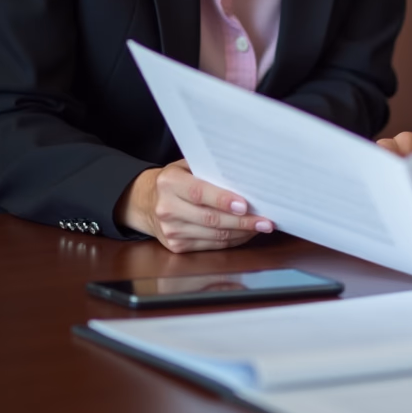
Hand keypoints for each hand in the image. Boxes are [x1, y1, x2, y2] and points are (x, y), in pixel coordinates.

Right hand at [115, 160, 275, 252]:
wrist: (145, 202)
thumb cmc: (176, 179)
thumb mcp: (187, 166)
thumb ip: (210, 170)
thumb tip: (246, 176)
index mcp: (169, 183)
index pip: (199, 193)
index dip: (223, 200)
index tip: (245, 205)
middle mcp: (167, 208)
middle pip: (210, 219)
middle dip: (242, 221)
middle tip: (266, 220)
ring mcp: (171, 230)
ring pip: (214, 235)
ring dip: (242, 232)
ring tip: (262, 226)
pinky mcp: (176, 246)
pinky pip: (211, 245)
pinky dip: (232, 240)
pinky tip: (246, 233)